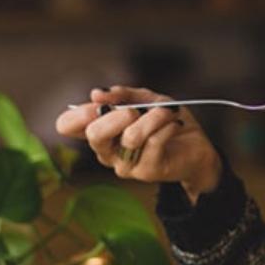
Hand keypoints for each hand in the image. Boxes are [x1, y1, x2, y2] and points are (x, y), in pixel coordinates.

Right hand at [55, 86, 221, 203]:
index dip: (79, 112)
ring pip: (131, 136)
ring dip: (154, 117)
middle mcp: (106, 151)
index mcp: (100, 131)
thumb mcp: (146, 99)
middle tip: (136, 110)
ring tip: (168, 112)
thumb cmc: (167, 122)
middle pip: (94, 134)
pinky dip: (168, 126)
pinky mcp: (147, 171)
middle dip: (118, 115)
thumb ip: (123, 94)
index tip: (101, 102)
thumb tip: (97, 93)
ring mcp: (125, 165)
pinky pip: (154, 142)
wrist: (197, 146)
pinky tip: (175, 124)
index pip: (66, 125)